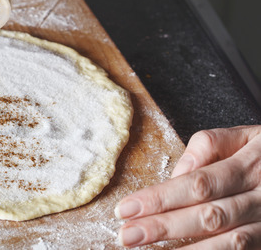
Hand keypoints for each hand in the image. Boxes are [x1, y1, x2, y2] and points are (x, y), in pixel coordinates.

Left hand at [115, 125, 260, 247]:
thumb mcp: (247, 136)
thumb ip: (209, 146)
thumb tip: (177, 172)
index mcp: (250, 165)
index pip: (198, 184)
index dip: (160, 198)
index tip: (126, 208)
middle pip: (208, 216)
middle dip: (163, 227)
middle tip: (127, 236)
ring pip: (229, 243)